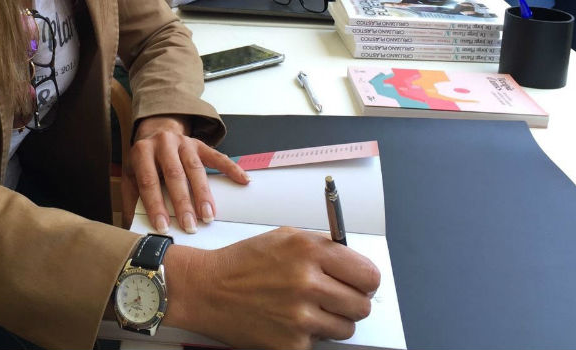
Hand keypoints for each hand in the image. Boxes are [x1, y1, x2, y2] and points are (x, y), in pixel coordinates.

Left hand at [124, 115, 248, 234]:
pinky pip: (217, 156)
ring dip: (203, 193)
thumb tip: (131, 231)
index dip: (156, 205)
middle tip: (190, 226)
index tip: (163, 227)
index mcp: (142, 151)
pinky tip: (243, 181)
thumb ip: (131, 201)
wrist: (156, 132)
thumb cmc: (144, 162)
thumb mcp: (130, 177)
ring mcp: (183, 141)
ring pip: (195, 168)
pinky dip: (231, 169)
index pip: (149, 181)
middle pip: (174, 174)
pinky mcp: (200, 144)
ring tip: (209, 216)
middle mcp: (163, 142)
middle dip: (183, 202)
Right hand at [165, 228, 379, 348]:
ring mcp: (300, 316)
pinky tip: (289, 321)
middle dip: (351, 303)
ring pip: (347, 329)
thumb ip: (321, 247)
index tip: (360, 283)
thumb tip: (354, 263)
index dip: (366, 281)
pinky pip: (320, 343)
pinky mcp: (292, 344)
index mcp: (309, 250)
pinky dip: (309, 336)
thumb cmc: (244, 263)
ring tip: (308, 310)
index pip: (368, 275)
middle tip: (334, 298)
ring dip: (332, 321)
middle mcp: (307, 282)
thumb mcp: (284, 237)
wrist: (207, 289)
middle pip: (362, 306)